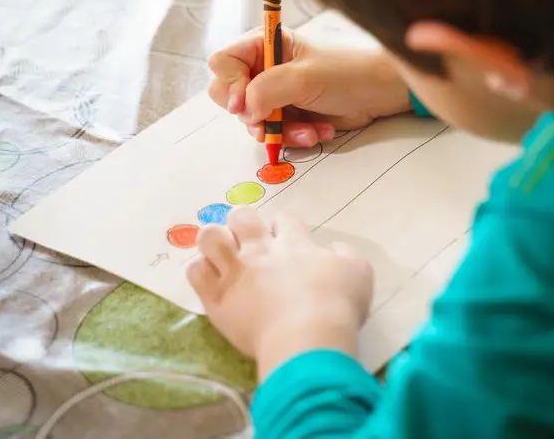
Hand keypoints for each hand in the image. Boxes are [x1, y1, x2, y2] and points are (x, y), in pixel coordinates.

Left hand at [186, 207, 374, 379]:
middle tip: (251, 243)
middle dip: (244, 223)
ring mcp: (236, 272)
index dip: (284, 226)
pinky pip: (195, 271)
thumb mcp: (359, 272)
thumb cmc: (338, 305)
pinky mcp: (217, 298)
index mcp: (295, 243)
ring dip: (216, 241)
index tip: (288, 241)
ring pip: (210, 237)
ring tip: (225, 257)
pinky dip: (202, 271)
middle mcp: (261, 250)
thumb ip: (345, 255)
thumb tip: (334, 249)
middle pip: (242, 216)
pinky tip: (213, 280)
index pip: (284, 218)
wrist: (308, 337)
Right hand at [207, 27, 412, 145]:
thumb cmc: (348, 72)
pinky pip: (275, 134)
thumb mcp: (304, 78)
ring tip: (308, 129)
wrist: (380, 93)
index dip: (230, 84)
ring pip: (253, 121)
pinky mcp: (288, 115)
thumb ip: (267, 91)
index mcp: (264, 45)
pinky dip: (293, 137)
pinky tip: (318, 131)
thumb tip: (243, 111)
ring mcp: (275, 93)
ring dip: (279, 131)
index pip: (224, 62)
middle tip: (270, 123)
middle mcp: (264, 68)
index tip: (245, 103)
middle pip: (230, 95)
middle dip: (253, 114)